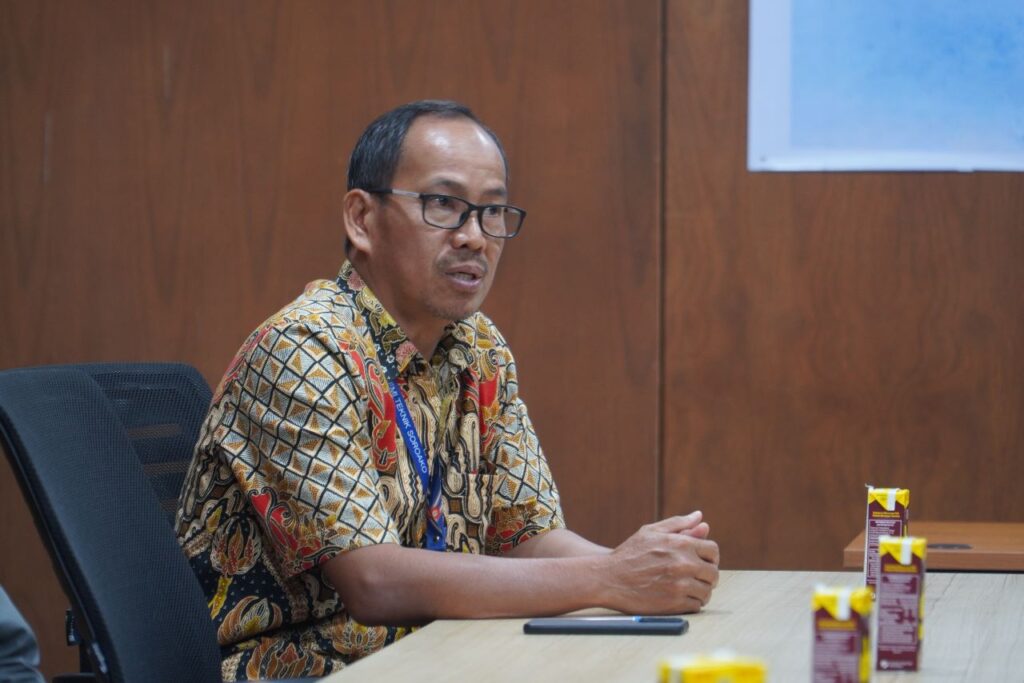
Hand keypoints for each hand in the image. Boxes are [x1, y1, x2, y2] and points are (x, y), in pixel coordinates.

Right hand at [601, 512, 718, 614]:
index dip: (709, 557)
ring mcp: (680, 585)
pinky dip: (690, 603)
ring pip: (706, 592)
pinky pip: (696, 606)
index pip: (713, 551)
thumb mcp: (651, 532)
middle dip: (706, 576)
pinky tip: (678, 597)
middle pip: (713, 573)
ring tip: (687, 588)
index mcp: (681, 544)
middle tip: (694, 578)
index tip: (701, 562)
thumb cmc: (630, 554)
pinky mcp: (674, 604)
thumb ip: (678, 524)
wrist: (609, 578)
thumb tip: (700, 517)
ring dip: (700, 591)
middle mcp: (684, 564)